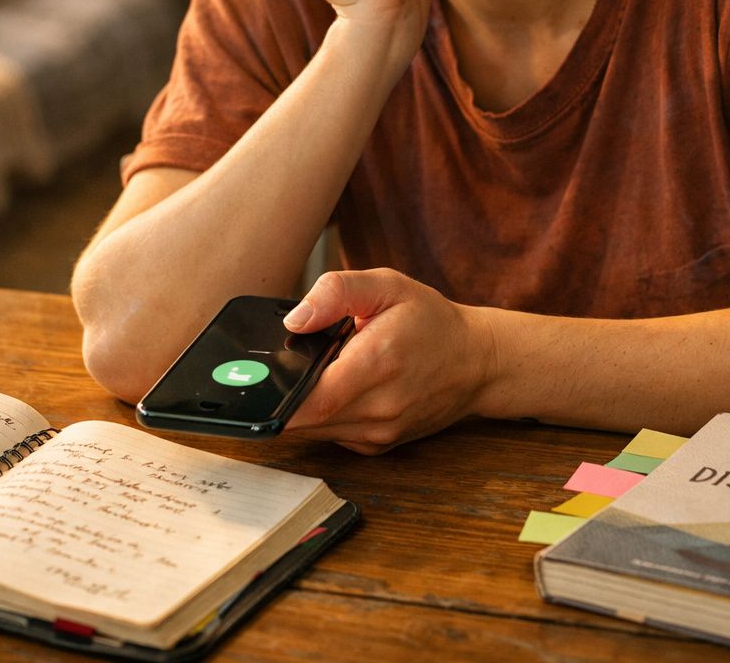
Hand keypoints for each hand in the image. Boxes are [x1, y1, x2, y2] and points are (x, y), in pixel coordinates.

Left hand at [282, 269, 496, 453]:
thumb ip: (336, 291)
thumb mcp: (386, 285)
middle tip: (269, 371)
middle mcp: (380, 407)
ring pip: (316, 431)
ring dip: (301, 408)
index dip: (276, 399)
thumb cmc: (430, 321)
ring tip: (311, 374)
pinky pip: (333, 435)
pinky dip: (322, 417)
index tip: (253, 385)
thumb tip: (294, 319)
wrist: (476, 362)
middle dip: (282, 397)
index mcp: (378, 363)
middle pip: (305, 420)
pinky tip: (332, 389)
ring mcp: (381, 433)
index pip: (312, 400)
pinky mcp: (379, 445)